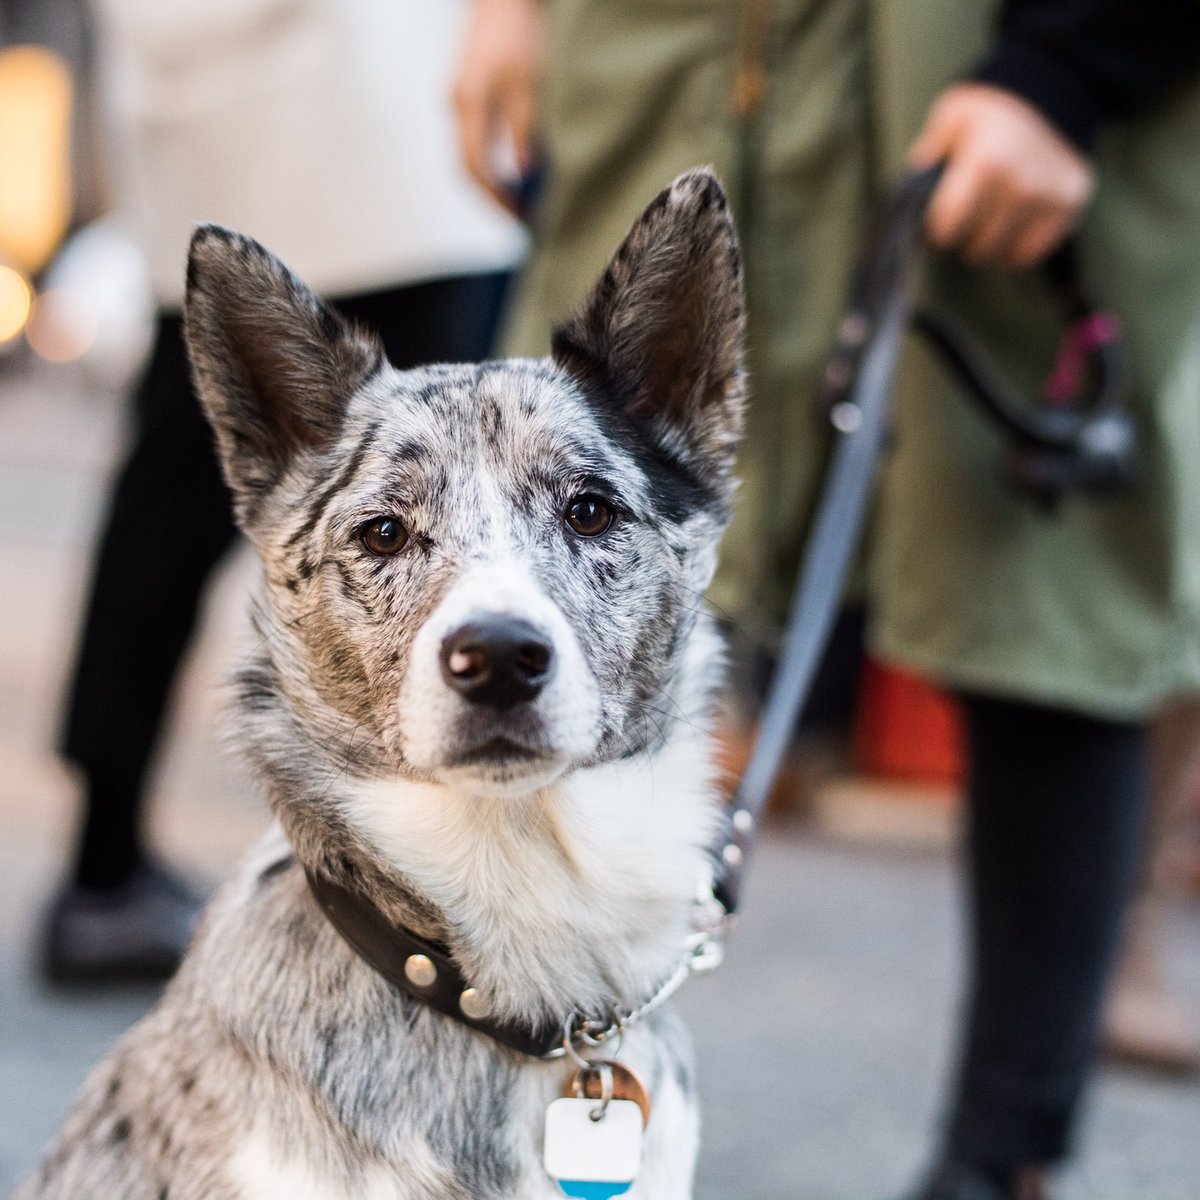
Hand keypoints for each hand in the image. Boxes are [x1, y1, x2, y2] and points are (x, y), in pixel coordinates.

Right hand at [452, 0, 545, 214]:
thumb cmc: (518, 35)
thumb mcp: (529, 84)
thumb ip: (524, 130)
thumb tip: (524, 173)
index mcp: (469, 105)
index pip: (474, 166)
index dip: (494, 196)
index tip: (516, 216)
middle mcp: (457, 107)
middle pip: (467, 167)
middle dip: (490, 197)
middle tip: (517, 220)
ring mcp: (459, 103)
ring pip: (468, 156)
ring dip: (490, 183)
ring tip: (516, 204)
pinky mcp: (467, 98)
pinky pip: (473, 142)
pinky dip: (490, 165)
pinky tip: (510, 177)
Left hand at [909, 83, 1094, 269]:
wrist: (1050, 90)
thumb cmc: (989, 112)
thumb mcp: (950, 117)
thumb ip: (926, 156)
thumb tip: (910, 195)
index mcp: (988, 162)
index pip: (947, 227)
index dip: (936, 229)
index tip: (937, 219)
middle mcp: (1022, 184)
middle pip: (974, 246)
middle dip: (962, 237)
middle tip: (964, 218)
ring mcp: (1050, 196)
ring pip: (1001, 254)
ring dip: (987, 245)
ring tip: (985, 221)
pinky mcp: (1071, 205)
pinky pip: (1030, 253)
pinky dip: (1015, 248)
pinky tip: (1009, 227)